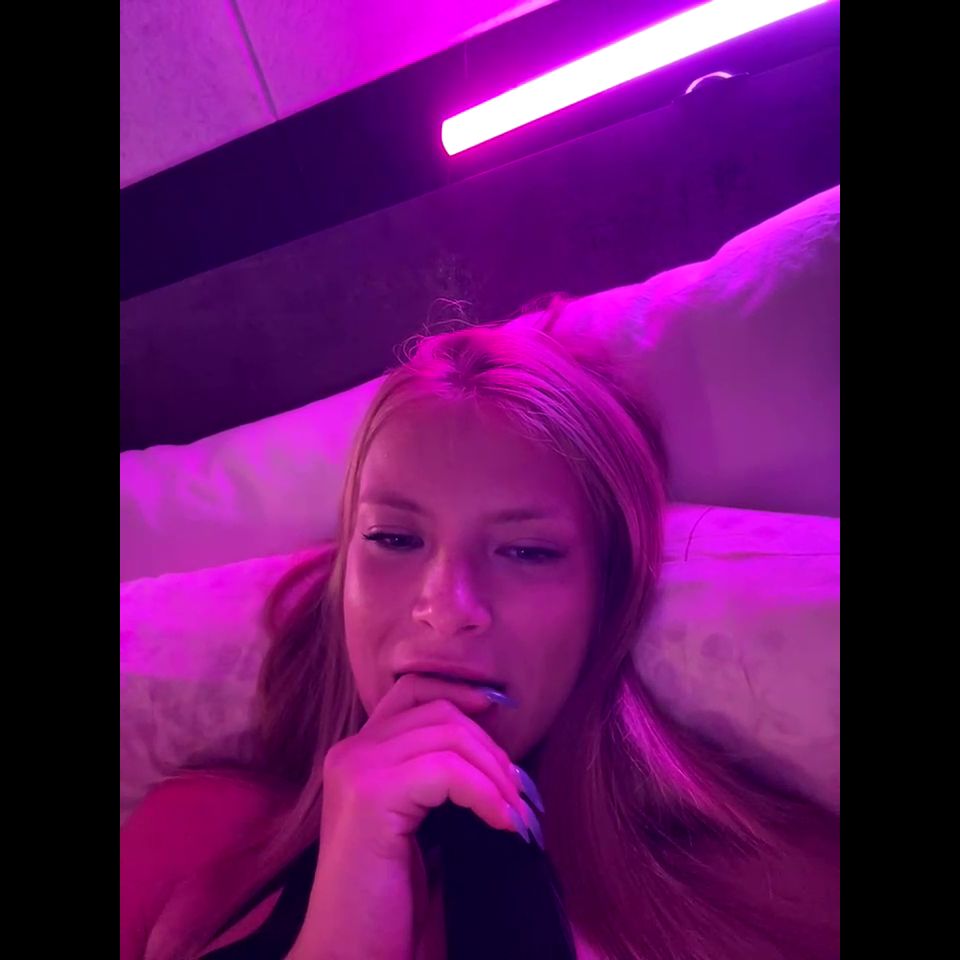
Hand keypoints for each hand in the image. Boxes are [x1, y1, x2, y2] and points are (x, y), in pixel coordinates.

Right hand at [287, 674, 539, 959]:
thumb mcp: (419, 826)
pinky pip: (447, 771)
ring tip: (516, 815)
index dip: (460, 690)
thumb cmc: (390, 902)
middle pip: (440, 712)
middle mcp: (351, 751)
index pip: (412, 689)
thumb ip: (439, 781)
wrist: (350, 958)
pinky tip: (503, 825)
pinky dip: (486, 794)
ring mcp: (357, 768)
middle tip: (519, 795)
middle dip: (491, 747)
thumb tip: (498, 754)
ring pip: (449, 735)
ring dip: (496, 774)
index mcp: (357, 754)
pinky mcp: (371, 794)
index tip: (501, 710)